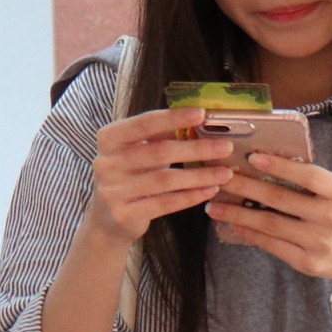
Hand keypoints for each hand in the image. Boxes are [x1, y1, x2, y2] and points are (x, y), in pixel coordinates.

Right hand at [84, 110, 234, 243]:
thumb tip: (198, 120)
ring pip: (165, 180)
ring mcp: (112, 190)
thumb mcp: (136, 151)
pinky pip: (164, 204)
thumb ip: (158, 137)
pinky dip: (190, 197)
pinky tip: (209, 191)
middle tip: (225, 147)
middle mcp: (105, 163)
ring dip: (199, 176)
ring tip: (225, 174)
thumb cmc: (129, 175)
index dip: (173, 118)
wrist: (107, 218)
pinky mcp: (123, 214)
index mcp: (109, 139)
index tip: (202, 114)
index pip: (143, 124)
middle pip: (158, 153)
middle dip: (195, 149)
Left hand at [205, 154, 331, 303]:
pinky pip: (273, 245)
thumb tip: (265, 165)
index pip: (308, 176)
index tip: (252, 156)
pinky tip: (234, 225)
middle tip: (219, 178)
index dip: (280, 166)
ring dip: (238, 214)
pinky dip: (250, 234)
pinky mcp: (309, 263)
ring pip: (271, 224)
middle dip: (245, 187)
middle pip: (280, 199)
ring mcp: (321, 243)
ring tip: (214, 206)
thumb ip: (313, 181)